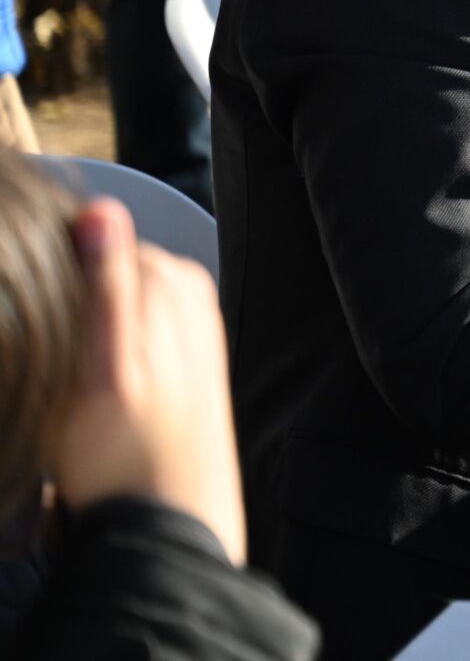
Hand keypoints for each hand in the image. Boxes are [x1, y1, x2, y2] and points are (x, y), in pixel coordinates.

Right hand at [47, 200, 247, 562]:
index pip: (90, 238)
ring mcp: (187, 317)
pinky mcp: (181, 348)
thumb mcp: (103, 368)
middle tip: (50, 357)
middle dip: (64, 297)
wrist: (170, 517)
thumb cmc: (127, 451)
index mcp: (171, 278)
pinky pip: (124, 324)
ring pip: (108, 298)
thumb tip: (102, 210)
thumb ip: (108, 286)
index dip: (46, 271)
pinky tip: (88, 379)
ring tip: (69, 375)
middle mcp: (186, 287)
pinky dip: (98, 341)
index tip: (24, 314)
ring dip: (79, 323)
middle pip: (100, 266)